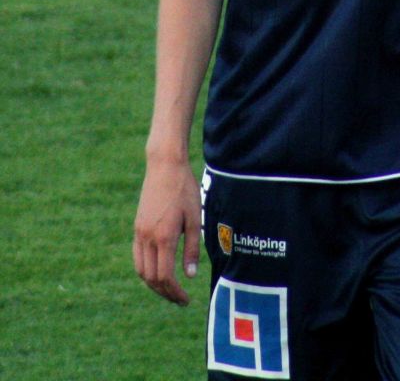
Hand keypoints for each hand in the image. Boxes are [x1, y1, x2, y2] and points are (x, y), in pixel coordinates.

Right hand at [133, 158, 201, 304]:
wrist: (164, 166)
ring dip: (154, 284)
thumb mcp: (195, 218)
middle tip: (179, 299)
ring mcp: (139, 232)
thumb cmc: (184, 190)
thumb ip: (192, 248)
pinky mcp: (137, 227)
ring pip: (141, 270)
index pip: (165, 277)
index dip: (175, 293)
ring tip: (169, 290)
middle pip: (151, 278)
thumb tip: (190, 276)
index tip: (186, 299)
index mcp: (164, 237)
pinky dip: (146, 270)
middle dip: (165, 293)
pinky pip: (137, 257)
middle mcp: (148, 238)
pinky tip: (157, 271)